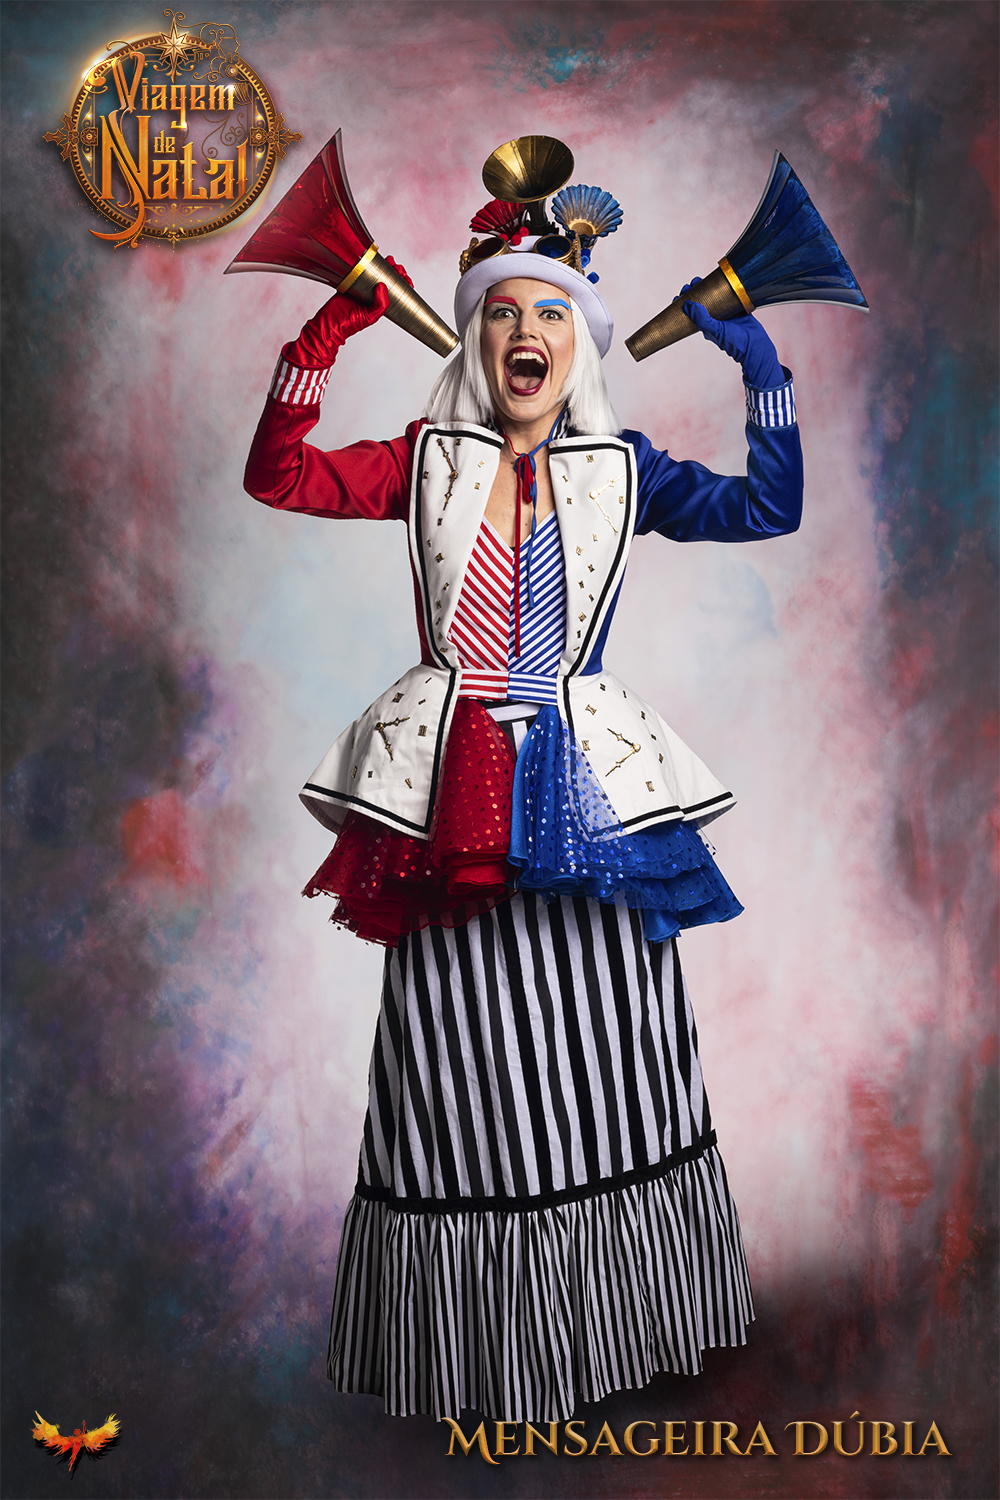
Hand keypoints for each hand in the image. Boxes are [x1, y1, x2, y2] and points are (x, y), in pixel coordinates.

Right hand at [285, 256, 410, 367]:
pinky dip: (370, 263)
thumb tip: (383, 285)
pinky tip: (375, 259)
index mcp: (380, 303)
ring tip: (390, 261)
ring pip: (377, 272)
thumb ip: (380, 305)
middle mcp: (373, 294)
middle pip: (389, 279)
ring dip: (385, 265)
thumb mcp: (370, 317)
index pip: (396, 291)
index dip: (403, 282)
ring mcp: (363, 286)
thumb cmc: (349, 323)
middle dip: (396, 271)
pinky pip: (363, 268)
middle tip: (398, 268)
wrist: (329, 321)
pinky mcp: (351, 279)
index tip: (404, 276)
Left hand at [680, 278, 783, 388]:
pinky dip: (721, 287)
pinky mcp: (736, 306)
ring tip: (698, 280)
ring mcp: (725, 312)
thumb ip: (701, 318)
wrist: (755, 344)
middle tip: (690, 284)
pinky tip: (718, 279)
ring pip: (712, 297)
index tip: (680, 294)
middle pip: (700, 302)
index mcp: (706, 325)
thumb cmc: (734, 342)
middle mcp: (714, 318)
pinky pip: (726, 294)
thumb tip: (687, 305)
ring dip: (705, 287)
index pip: (691, 313)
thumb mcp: (715, 330)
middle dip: (693, 292)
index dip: (684, 303)